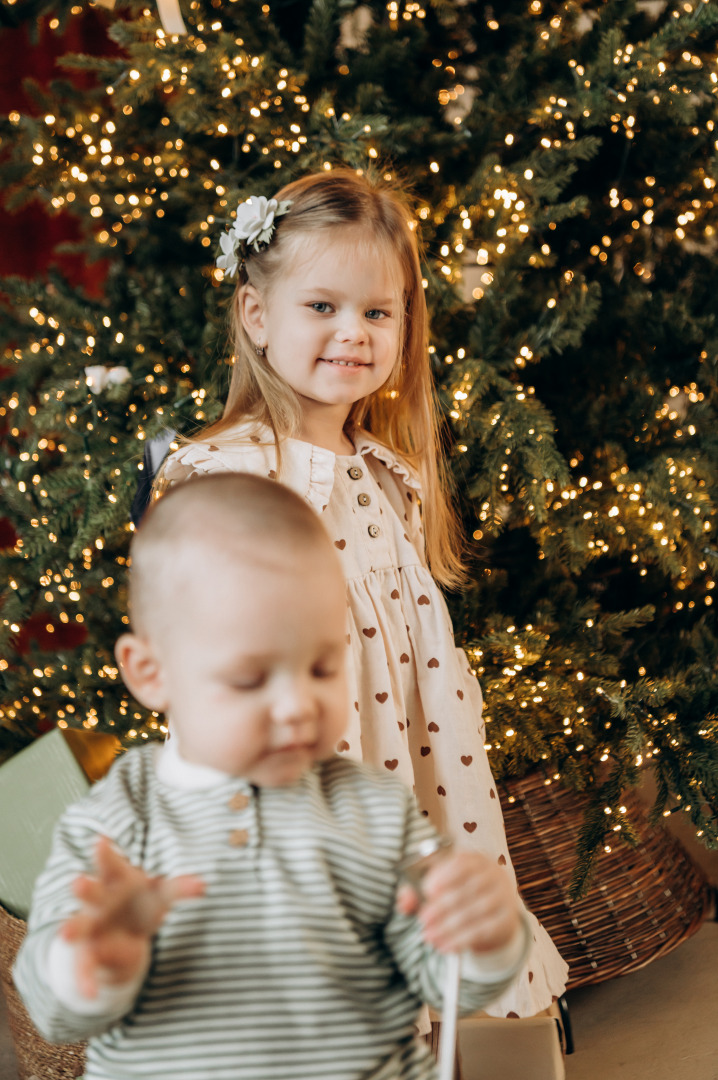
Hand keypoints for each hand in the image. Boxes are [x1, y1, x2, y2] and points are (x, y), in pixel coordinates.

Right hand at [61, 835, 204, 997]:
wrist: (120, 933)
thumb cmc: (140, 902)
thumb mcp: (159, 895)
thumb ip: (178, 889)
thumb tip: (203, 885)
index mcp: (116, 881)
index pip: (111, 865)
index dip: (106, 854)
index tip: (101, 841)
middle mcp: (98, 901)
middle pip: (92, 892)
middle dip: (86, 888)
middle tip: (78, 882)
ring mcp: (90, 927)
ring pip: (78, 926)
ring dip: (73, 929)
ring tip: (66, 934)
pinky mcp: (87, 953)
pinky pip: (84, 967)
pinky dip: (86, 980)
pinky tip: (90, 993)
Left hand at [396, 849, 519, 954]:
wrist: (494, 914)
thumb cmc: (460, 894)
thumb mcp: (439, 888)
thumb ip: (418, 892)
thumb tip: (404, 901)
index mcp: (475, 860)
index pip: (462, 863)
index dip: (444, 875)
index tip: (427, 890)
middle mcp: (493, 874)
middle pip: (468, 890)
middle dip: (442, 906)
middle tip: (423, 919)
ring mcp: (503, 897)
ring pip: (475, 912)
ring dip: (449, 927)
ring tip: (430, 937)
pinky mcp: (507, 920)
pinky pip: (484, 931)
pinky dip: (462, 940)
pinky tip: (446, 947)